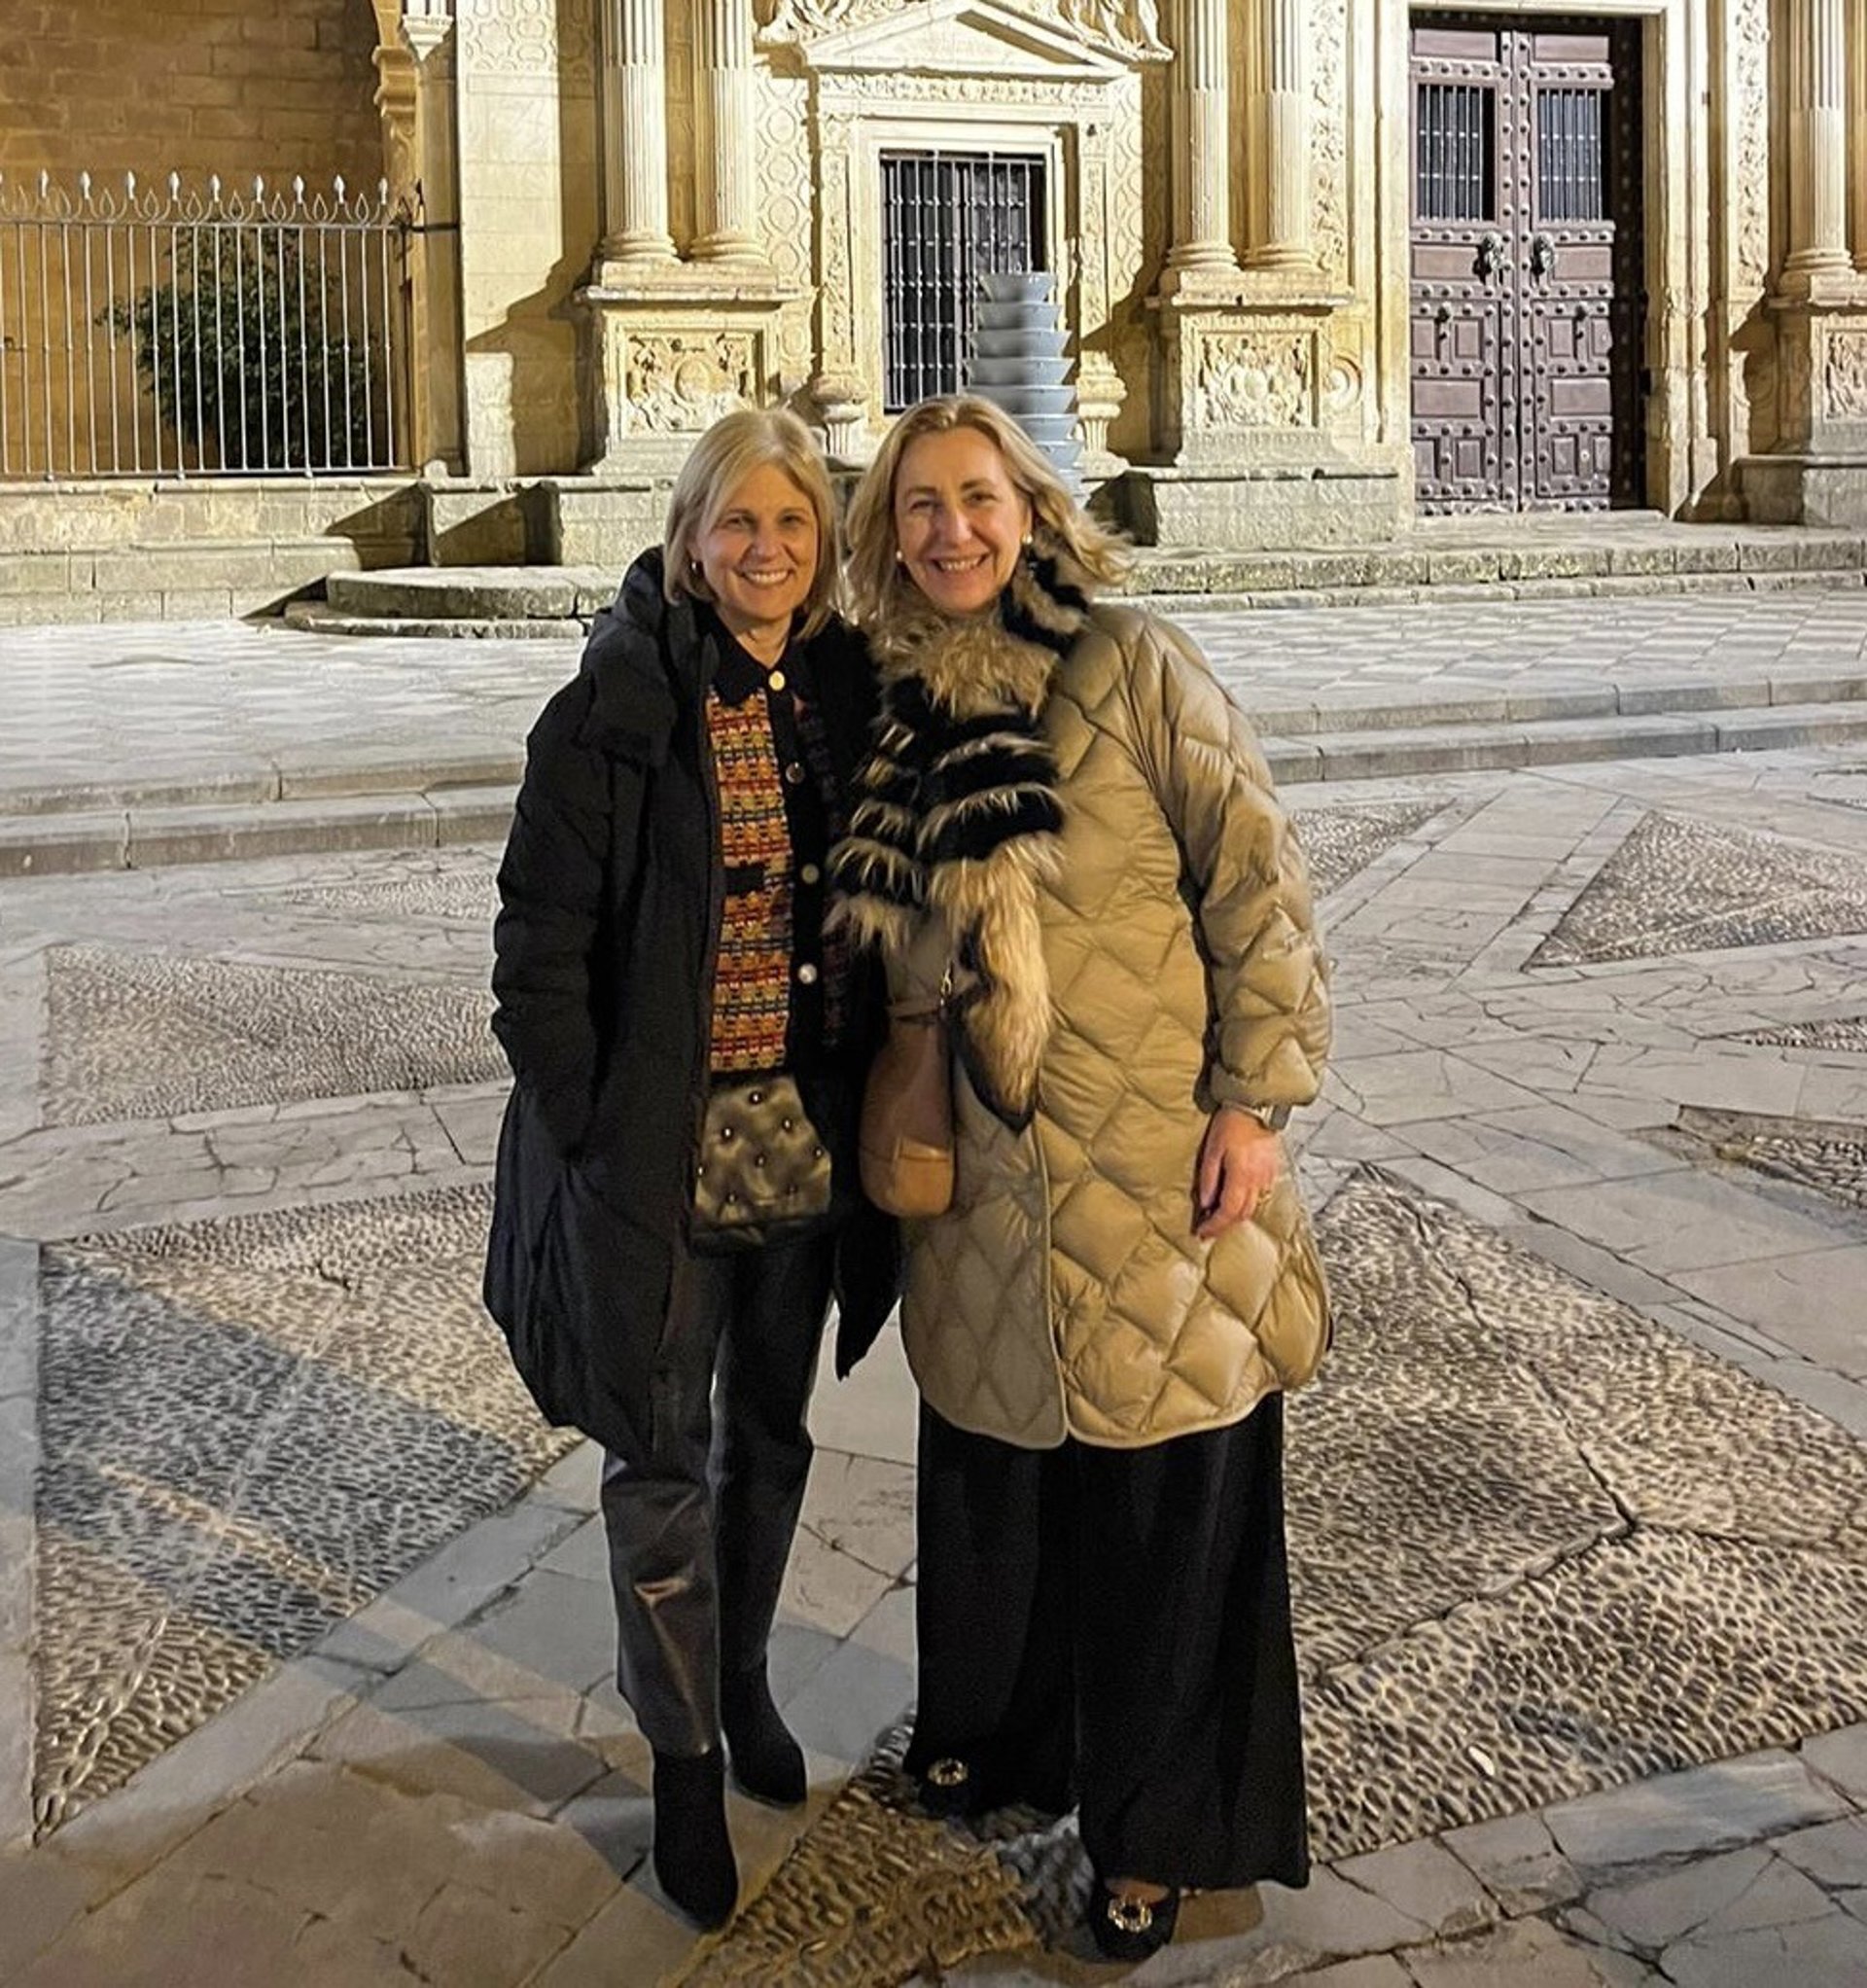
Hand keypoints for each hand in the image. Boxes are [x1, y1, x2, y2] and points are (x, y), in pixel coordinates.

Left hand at [1193, 1107, 1281, 1240]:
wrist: (1256, 1107)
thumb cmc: (1231, 1124)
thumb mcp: (1212, 1150)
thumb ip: (1208, 1179)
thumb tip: (1204, 1203)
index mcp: (1241, 1176)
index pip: (1228, 1212)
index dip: (1215, 1226)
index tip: (1202, 1232)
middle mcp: (1257, 1180)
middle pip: (1242, 1214)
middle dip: (1225, 1225)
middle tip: (1208, 1228)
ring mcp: (1267, 1176)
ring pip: (1252, 1206)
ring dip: (1235, 1215)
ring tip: (1218, 1215)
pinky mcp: (1271, 1170)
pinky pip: (1259, 1194)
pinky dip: (1246, 1202)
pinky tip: (1235, 1198)